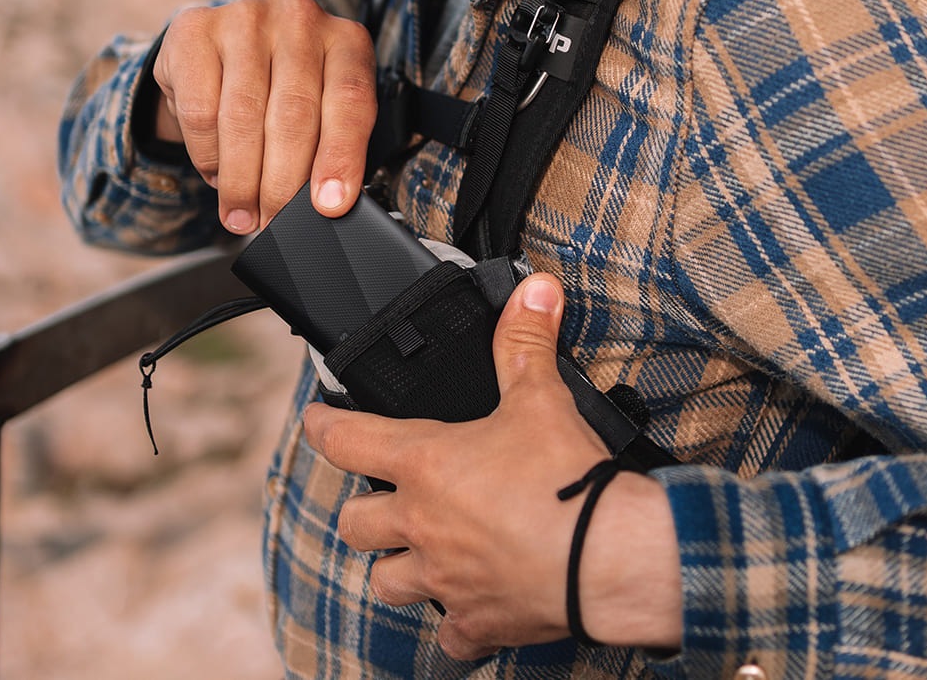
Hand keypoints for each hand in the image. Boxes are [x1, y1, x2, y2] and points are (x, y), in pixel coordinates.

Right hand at [152, 0, 375, 232]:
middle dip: (283, 184)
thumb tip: (326, 206)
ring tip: (243, 216)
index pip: (351, 103)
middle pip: (294, 115)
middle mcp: (299, 18)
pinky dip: (208, 155)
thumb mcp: (324, 110)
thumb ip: (333, 146)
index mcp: (346, 40)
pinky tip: (216, 175)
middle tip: (275, 222)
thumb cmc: (287, 91)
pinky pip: (200, 111)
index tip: (329, 205)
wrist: (225, 50)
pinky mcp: (194, 29)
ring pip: (243, 118)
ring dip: (242, 180)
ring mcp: (245, 18)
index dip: (341, 158)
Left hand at [303, 275, 683, 658]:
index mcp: (426, 465)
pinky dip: (457, 626)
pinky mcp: (479, 621)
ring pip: (386, 583)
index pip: (346, 440)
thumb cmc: (569, 479)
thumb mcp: (543, 399)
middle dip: (364, 510)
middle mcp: (421, 525)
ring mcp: (445, 579)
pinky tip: (473, 610)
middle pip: (355, 524)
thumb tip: (534, 290)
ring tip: (420, 555)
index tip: (317, 420)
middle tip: (384, 498)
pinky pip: (450, 636)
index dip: (324, 426)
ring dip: (397, 568)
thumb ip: (527, 343)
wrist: (609, 557)